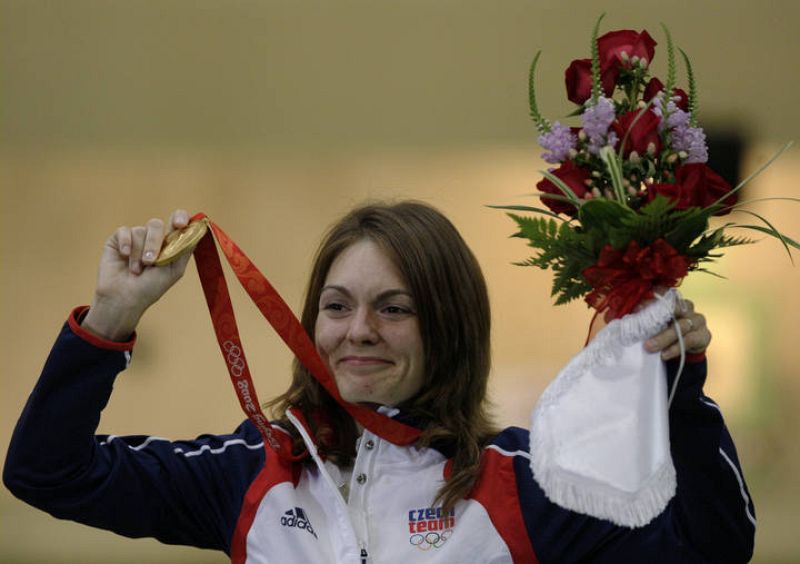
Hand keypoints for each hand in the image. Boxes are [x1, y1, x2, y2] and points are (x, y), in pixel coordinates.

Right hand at [82, 209, 194, 340]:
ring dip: (138, 252)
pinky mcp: (118, 239)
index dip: (180, 217)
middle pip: (156, 224)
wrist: (124, 298)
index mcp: (168, 244)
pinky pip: (124, 231)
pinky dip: (125, 244)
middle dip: (154, 243)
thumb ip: (184, 249)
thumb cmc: (150, 288)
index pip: (177, 221)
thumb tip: (197, 230)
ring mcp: (135, 238)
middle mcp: (152, 238)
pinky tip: (124, 256)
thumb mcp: (174, 270)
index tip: (179, 224)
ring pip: (140, 230)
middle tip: (150, 262)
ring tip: (136, 270)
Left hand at [644, 297, 710, 359]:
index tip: (638, 308)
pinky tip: (664, 354)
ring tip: (649, 347)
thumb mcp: (656, 325)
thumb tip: (629, 319)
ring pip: (681, 326)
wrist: (687, 350)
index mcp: (674, 301)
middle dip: (657, 319)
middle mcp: (687, 307)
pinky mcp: (704, 334)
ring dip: (664, 338)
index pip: (664, 296)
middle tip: (641, 330)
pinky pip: (689, 340)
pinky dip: (675, 348)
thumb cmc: (667, 333)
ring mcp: (697, 320)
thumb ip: (647, 319)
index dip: (652, 300)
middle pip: (674, 309)